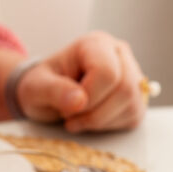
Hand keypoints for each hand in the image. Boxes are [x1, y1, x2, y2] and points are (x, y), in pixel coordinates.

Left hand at [17, 31, 146, 132]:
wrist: (50, 94)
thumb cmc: (44, 85)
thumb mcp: (36, 87)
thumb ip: (54, 91)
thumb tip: (79, 101)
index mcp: (95, 44)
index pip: (107, 72)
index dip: (90, 97)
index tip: (68, 106)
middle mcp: (119, 55)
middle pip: (125, 90)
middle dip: (95, 113)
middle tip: (71, 116)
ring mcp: (132, 77)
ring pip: (132, 106)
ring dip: (101, 122)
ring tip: (78, 118)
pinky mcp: (136, 99)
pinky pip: (132, 118)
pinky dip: (108, 126)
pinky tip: (91, 120)